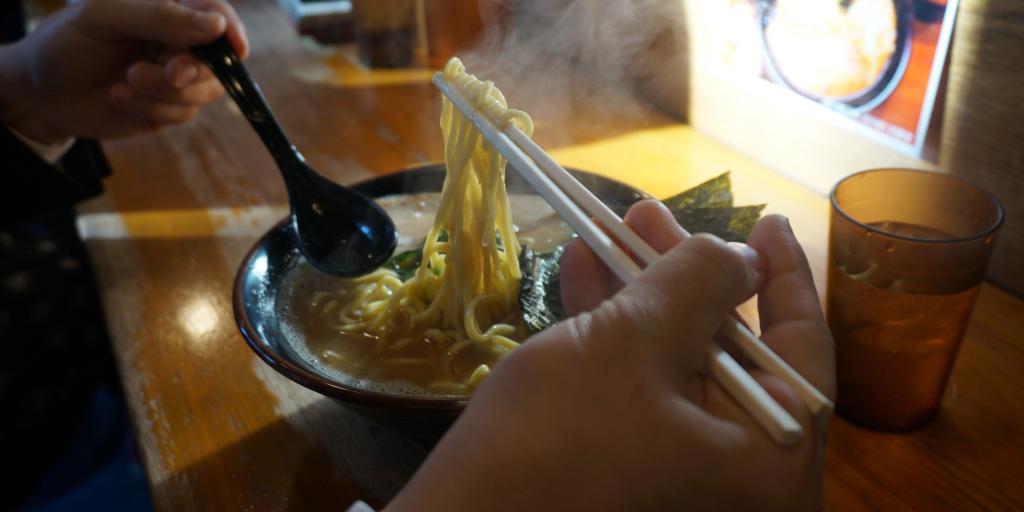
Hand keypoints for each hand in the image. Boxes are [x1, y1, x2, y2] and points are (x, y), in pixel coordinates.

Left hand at [0, 0, 248, 142]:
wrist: (39, 92)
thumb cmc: (68, 43)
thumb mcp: (105, 17)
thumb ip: (160, 16)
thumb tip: (217, 24)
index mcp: (169, 11)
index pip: (216, 13)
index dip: (232, 30)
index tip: (235, 48)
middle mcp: (179, 43)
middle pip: (218, 60)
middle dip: (194, 70)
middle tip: (170, 73)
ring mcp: (176, 78)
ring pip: (206, 91)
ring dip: (167, 91)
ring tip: (126, 82)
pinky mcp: (168, 109)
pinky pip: (183, 113)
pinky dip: (152, 108)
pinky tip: (120, 98)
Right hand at [387, 200, 834, 510]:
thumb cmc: (560, 433)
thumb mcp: (634, 339)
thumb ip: (699, 283)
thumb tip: (741, 258)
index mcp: (769, 460)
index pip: (800, 350)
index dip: (783, 276)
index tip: (764, 220)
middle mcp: (739, 480)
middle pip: (730, 354)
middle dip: (686, 277)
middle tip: (654, 217)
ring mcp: (683, 481)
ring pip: (677, 367)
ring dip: (642, 295)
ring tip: (610, 229)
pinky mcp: (632, 475)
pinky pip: (641, 393)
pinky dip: (616, 337)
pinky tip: (584, 277)